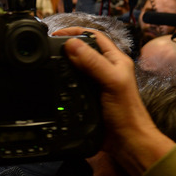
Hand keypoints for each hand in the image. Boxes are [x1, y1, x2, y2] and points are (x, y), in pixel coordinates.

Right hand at [55, 28, 173, 175]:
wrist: (126, 143)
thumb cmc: (126, 113)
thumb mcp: (111, 82)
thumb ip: (93, 62)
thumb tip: (71, 44)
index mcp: (115, 60)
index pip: (94, 37)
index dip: (76, 32)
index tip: (56, 34)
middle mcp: (105, 69)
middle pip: (83, 49)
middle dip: (66, 45)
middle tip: (49, 46)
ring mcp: (96, 84)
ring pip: (76, 66)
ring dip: (63, 62)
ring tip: (49, 60)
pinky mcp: (87, 97)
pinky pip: (72, 83)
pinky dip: (62, 79)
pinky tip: (54, 81)